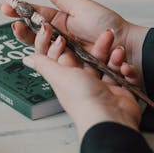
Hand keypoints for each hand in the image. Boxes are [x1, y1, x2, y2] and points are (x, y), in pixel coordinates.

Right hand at [0, 0, 148, 80]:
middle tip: (16, 28)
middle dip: (23, 32)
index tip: (4, 8)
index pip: (35, 16)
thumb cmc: (108, 25)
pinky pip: (59, 64)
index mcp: (61, 21)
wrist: (128, 47)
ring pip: (43, 51)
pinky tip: (63, 51)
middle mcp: (60, 37)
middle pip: (34, 36)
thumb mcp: (83, 8)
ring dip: (46, 44)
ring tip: (58, 39)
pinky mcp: (71, 67)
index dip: (19, 12)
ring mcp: (65, 53)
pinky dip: (59, 58)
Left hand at [24, 28, 141, 137]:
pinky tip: (125, 67)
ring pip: (108, 63)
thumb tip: (27, 59)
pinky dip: (126, 70)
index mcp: (67, 76)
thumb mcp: (58, 75)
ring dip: (114, 56)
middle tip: (106, 34)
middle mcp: (84, 81)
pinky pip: (123, 74)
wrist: (109, 118)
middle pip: (91, 56)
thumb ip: (44, 64)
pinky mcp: (119, 90)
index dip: (67, 43)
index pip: (66, 55)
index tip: (71, 34)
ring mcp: (102, 86)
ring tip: (118, 51)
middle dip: (100, 46)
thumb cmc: (83, 99)